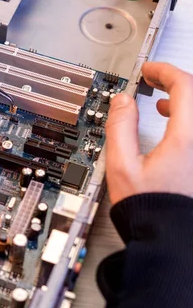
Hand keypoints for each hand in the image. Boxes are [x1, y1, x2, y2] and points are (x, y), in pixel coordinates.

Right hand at [105, 62, 192, 203]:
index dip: (165, 72)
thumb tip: (122, 102)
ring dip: (185, 100)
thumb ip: (120, 127)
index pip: (185, 87)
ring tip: (163, 102)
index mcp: (187, 139)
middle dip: (176, 82)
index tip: (150, 71)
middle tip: (155, 80)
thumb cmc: (148, 207)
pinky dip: (189, 119)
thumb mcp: (121, 165)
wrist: (168, 236)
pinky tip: (175, 124)